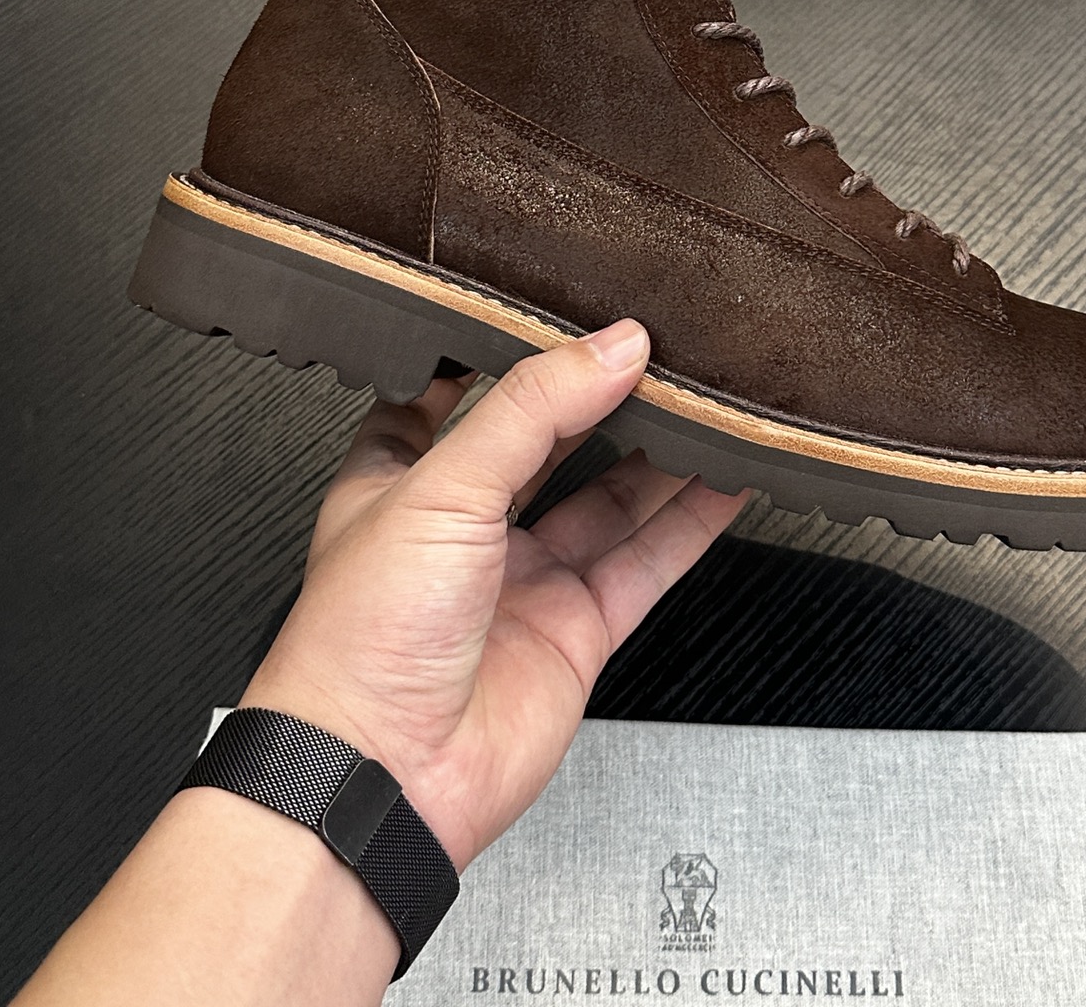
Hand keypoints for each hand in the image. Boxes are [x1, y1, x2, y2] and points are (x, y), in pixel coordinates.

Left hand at [240, 320, 747, 871]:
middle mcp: (463, 529)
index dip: (504, 353)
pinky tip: (726, 478)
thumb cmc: (359, 643)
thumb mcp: (441, 487)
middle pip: (548, 442)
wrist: (382, 777)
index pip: (453, 394)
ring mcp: (523, 581)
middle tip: (659, 347)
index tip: (559, 307)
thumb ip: (532, 409)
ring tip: (708, 397)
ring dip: (660, 451)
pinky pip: (646, 561)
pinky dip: (692, 520)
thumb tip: (610, 347)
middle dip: (600, 396)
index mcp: (401, 481)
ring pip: (609, 498)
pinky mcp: (574, 630)